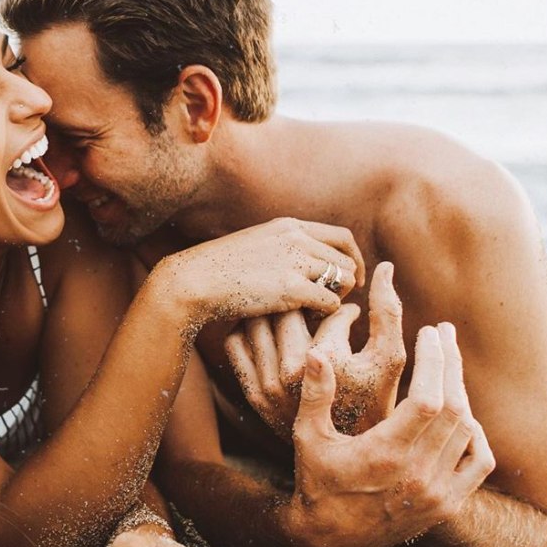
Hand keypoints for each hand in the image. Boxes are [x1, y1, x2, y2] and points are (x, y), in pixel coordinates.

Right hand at [161, 217, 364, 327]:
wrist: (193, 281)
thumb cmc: (219, 270)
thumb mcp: (256, 246)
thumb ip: (282, 248)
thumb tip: (303, 263)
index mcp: (289, 226)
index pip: (341, 237)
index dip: (353, 259)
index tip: (350, 278)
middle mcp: (296, 238)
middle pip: (346, 259)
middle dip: (348, 283)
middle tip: (336, 302)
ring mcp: (295, 260)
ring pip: (344, 279)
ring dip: (337, 298)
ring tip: (319, 311)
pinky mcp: (291, 287)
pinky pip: (330, 301)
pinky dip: (326, 313)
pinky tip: (309, 320)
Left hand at [226, 261, 405, 439]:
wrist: (347, 461)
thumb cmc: (374, 406)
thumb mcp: (389, 362)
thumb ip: (389, 312)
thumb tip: (384, 267)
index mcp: (325, 362)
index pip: (328, 311)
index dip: (343, 308)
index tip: (350, 314)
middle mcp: (292, 374)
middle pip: (286, 308)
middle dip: (303, 301)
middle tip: (315, 307)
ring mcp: (267, 386)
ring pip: (256, 322)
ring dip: (274, 311)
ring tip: (293, 316)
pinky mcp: (252, 395)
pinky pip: (235, 345)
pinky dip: (248, 332)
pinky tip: (271, 336)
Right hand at [283, 322, 495, 546]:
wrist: (331, 539)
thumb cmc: (316, 482)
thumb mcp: (309, 437)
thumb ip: (316, 393)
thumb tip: (318, 351)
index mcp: (385, 455)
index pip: (427, 399)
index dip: (434, 361)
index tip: (427, 332)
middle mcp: (418, 474)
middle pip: (454, 407)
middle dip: (450, 363)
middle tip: (443, 332)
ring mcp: (437, 492)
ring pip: (468, 430)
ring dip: (460, 391)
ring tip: (447, 364)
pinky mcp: (447, 504)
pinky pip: (478, 460)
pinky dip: (474, 432)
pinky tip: (458, 412)